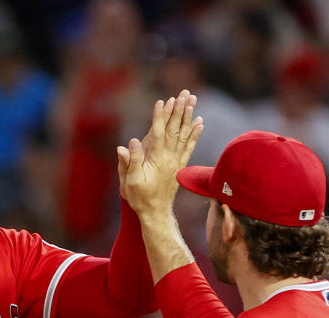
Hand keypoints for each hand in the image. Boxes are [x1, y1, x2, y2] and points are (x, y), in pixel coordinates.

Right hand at [117, 89, 202, 218]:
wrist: (156, 213)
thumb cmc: (139, 198)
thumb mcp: (130, 181)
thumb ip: (129, 162)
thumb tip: (128, 145)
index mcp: (156, 159)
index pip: (158, 133)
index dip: (160, 117)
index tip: (163, 101)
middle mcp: (169, 158)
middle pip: (174, 129)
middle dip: (178, 110)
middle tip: (184, 93)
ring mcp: (176, 161)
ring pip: (183, 134)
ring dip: (188, 116)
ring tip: (192, 100)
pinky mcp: (180, 165)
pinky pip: (189, 146)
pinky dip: (195, 134)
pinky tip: (200, 122)